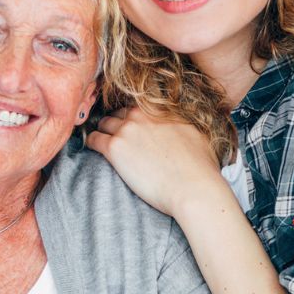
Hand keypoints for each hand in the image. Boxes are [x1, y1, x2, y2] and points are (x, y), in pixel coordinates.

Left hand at [85, 107, 223, 215]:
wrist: (194, 187)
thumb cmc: (201, 167)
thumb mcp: (197, 134)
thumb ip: (183, 125)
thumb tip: (183, 127)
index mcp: (161, 110)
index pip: (137, 107)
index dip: (133, 118)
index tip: (132, 128)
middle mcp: (142, 114)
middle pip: (118, 114)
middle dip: (116, 124)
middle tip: (116, 138)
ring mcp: (127, 129)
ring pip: (103, 123)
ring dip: (103, 132)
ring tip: (102, 143)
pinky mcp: (115, 147)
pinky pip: (93, 139)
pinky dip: (92, 143)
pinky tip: (93, 149)